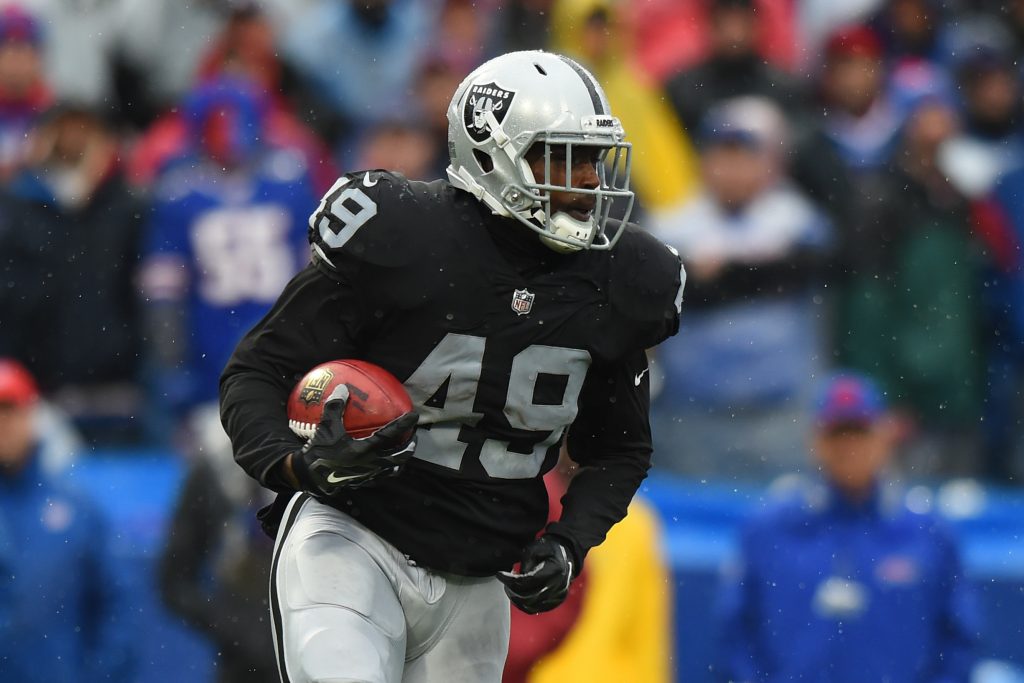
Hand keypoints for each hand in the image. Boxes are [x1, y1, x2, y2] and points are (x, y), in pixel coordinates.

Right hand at [292, 385, 417, 495]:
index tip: (414, 415)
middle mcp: (371, 463)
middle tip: (414, 436)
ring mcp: (368, 475)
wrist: (309, 478)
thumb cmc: (318, 451)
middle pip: (400, 456)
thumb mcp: (325, 428)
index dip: (404, 424)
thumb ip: (334, 408)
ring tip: (402, 450)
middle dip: (409, 446)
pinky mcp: (362, 482)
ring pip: (392, 468)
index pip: (391, 435)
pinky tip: (380, 460)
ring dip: (400, 459)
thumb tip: (342, 388)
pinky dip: (385, 467)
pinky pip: (380, 475)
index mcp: (365, 449)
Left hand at [496, 535, 574, 613]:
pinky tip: (517, 594)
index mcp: (555, 569)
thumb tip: (517, 577)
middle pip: (529, 596)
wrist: (564, 556)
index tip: (499, 574)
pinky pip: (535, 609)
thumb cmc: (547, 549)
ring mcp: (558, 596)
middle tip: (505, 581)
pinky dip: (523, 605)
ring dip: (516, 599)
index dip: (511, 579)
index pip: (528, 580)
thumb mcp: (535, 548)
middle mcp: (559, 585)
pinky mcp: (555, 602)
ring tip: (510, 587)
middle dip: (512, 590)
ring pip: (531, 606)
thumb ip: (526, 561)